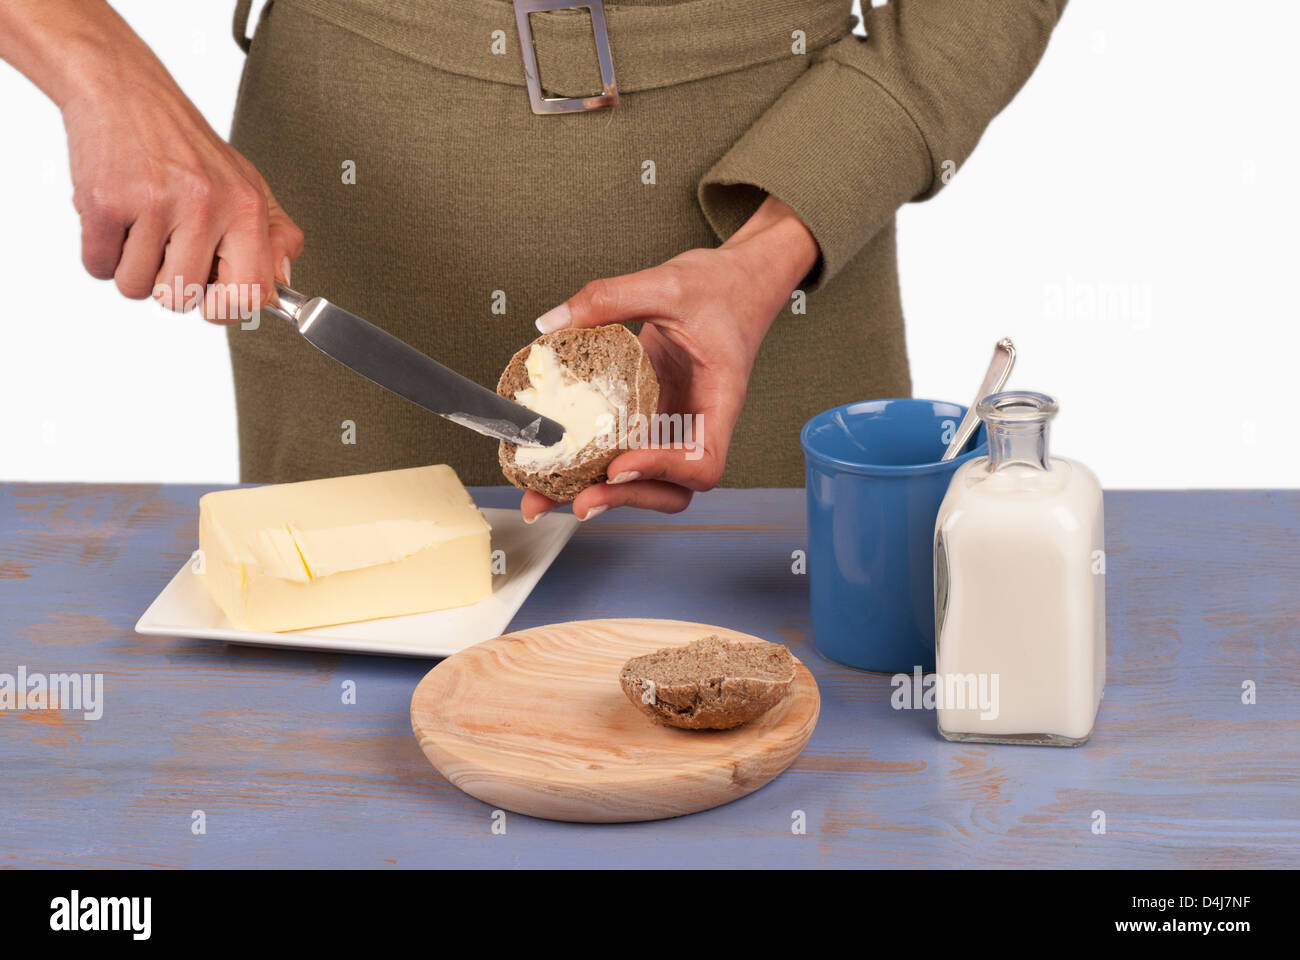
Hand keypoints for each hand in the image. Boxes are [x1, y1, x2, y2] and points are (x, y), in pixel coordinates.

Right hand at [0, 0, 303, 321]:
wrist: (125, 91)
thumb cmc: (187, 147)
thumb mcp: (248, 186)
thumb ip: (275, 240)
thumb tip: (281, 289)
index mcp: (247, 207)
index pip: (250, 293)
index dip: (226, 309)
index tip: (213, 299)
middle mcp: (206, 206)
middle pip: (180, 298)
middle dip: (166, 282)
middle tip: (167, 243)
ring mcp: (154, 204)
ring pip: (135, 287)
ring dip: (131, 266)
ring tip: (141, 225)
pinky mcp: (105, 202)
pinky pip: (98, 267)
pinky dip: (101, 251)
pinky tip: (117, 217)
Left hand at [521, 196, 818, 520]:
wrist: (739, 281)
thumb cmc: (723, 287)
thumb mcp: (667, 282)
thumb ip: (609, 298)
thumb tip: (552, 322)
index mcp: (718, 400)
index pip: (703, 461)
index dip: (664, 472)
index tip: (621, 465)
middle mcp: (698, 423)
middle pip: (672, 489)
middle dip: (624, 500)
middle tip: (579, 501)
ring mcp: (673, 424)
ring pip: (644, 480)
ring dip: (599, 494)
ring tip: (549, 498)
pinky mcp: (650, 415)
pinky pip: (622, 451)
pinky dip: (588, 467)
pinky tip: (551, 468)